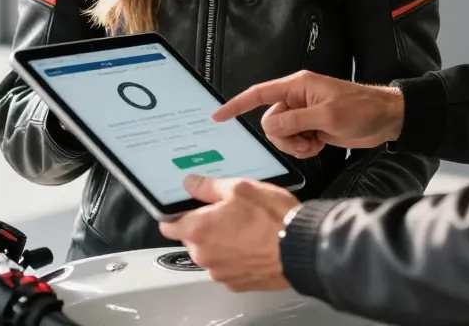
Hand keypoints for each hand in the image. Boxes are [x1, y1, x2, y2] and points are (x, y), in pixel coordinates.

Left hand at [158, 175, 299, 291]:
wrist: (300, 247)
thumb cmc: (272, 218)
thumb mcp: (239, 188)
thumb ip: (208, 187)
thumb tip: (190, 183)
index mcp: (198, 230)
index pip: (168, 225)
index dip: (175, 214)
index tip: (186, 208)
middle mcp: (204, 255)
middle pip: (192, 239)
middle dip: (205, 226)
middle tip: (228, 212)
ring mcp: (220, 272)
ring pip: (211, 253)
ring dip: (221, 242)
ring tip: (245, 228)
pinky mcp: (236, 283)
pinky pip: (227, 267)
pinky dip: (235, 257)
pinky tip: (252, 244)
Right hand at [213, 70, 404, 157]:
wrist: (386, 119)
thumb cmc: (362, 109)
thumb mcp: (327, 116)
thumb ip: (295, 122)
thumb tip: (269, 127)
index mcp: (297, 87)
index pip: (259, 94)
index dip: (237, 104)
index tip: (218, 115)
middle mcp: (297, 99)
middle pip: (270, 122)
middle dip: (283, 136)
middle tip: (305, 139)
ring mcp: (304, 114)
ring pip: (281, 135)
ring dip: (294, 144)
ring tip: (315, 143)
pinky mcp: (311, 127)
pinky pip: (294, 142)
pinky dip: (303, 148)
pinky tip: (319, 145)